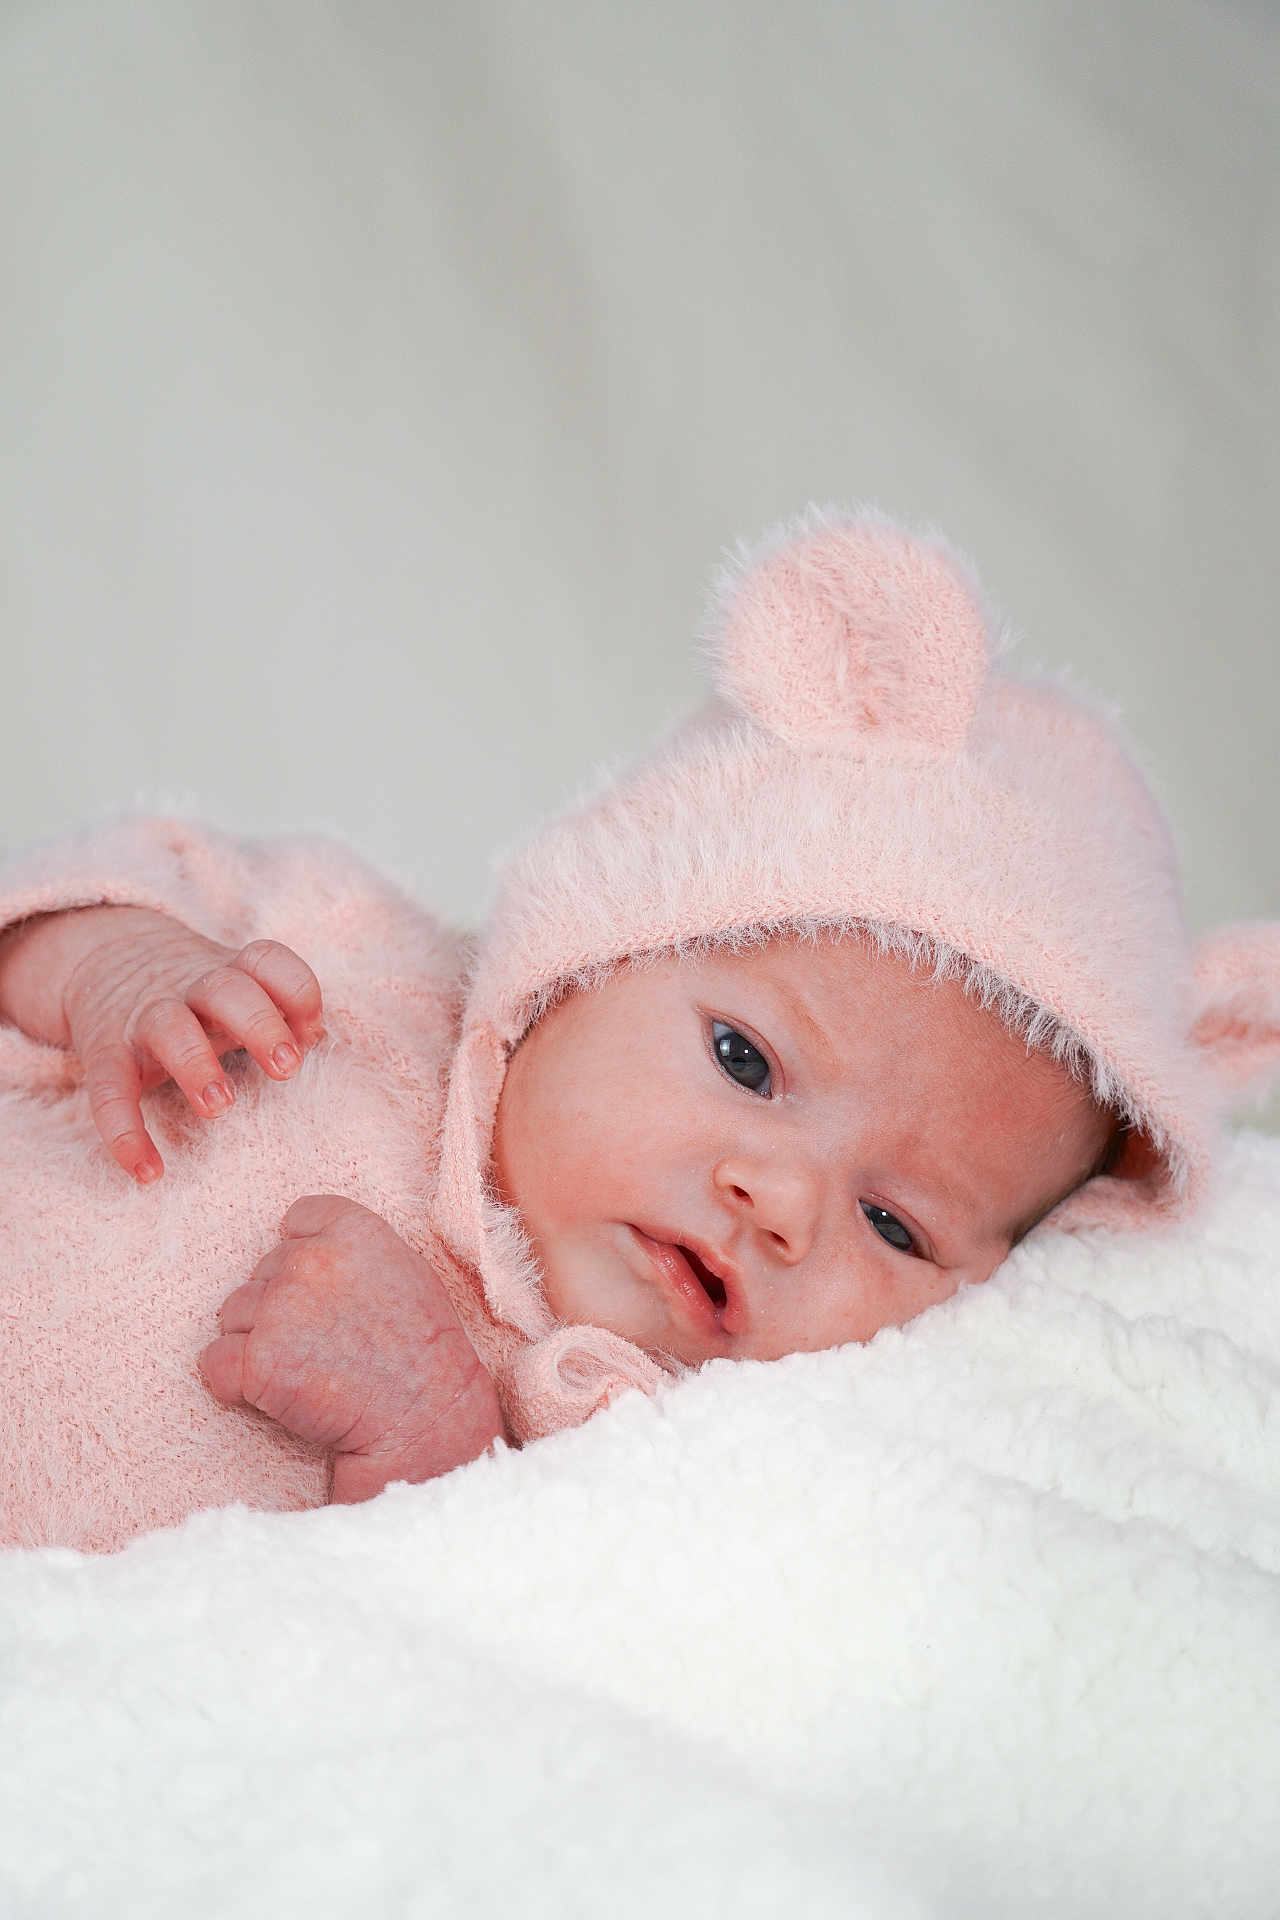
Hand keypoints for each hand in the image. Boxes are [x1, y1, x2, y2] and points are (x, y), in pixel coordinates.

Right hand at [0, 904, 324, 1181]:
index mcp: (231, 972)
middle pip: (226, 989)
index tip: (312, 1031)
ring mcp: (144, 1017)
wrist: (104, 958)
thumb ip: (280, 1011)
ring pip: (170, 1028)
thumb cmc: (199, 997)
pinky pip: (109, 1091)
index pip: (267, 961)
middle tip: (287, 1069)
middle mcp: (190, 988)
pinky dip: (125, 1132)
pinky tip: (148, 1172)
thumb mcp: (239, 990)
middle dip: (259, 1024)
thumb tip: (316, 1041)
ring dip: (196, 1065)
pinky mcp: (106, 1053)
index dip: (297, 989)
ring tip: (220, 1107)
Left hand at [199, 1195, 505, 1502]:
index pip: (299, 1218)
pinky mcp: (258, 1362)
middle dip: (280, 1308)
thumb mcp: (404, 1273)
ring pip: (234, 1315)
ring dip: (257, 1343)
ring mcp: (281, 1309)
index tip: (322, 1291)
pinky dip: (233, 1382)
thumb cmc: (423, 1354)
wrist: (426, 1421)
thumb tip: (298, 1244)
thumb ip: (350, 1252)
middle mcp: (311, 1259)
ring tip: (310, 1373)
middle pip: (262, 1272)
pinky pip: (214, 1363)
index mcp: (353, 1230)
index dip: (303, 1254)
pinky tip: (277, 1395)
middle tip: (327, 1347)